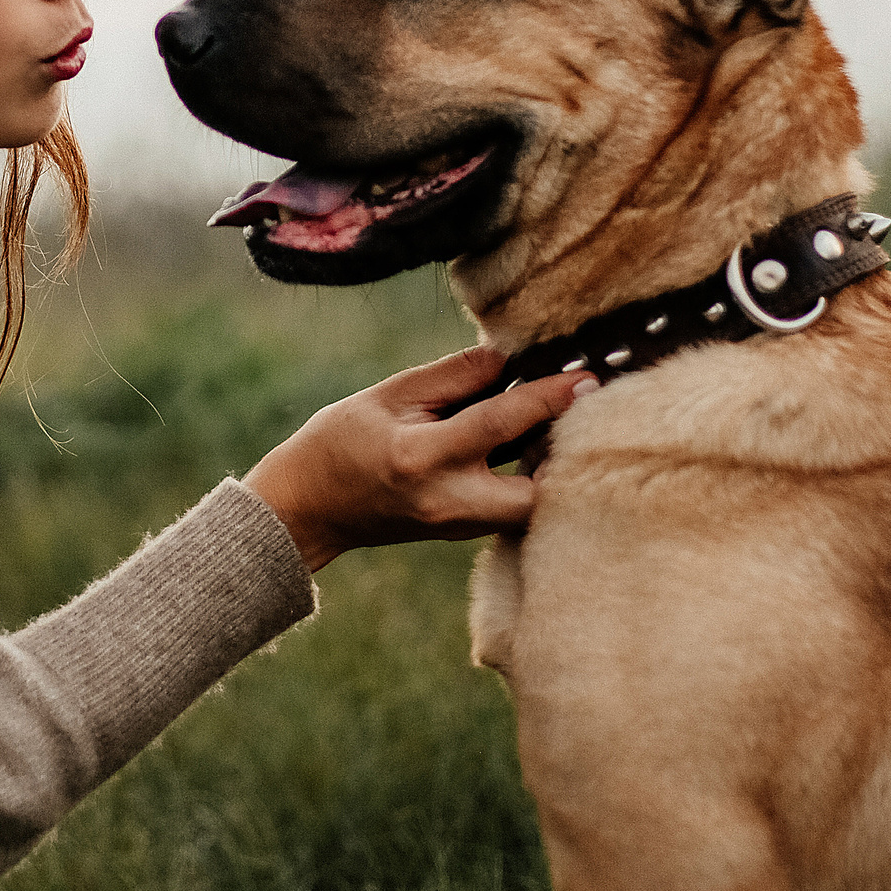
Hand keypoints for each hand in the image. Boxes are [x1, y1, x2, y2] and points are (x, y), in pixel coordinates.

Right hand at [244, 348, 596, 571]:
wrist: (305, 511)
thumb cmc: (338, 444)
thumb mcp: (386, 396)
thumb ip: (450, 377)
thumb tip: (506, 357)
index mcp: (422, 458)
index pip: (499, 424)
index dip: (546, 397)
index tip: (584, 378)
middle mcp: (448, 500)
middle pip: (536, 490)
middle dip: (563, 453)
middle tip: (576, 412)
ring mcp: (457, 526)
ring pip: (530, 505)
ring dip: (547, 466)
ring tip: (554, 425)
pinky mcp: (461, 534)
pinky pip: (512, 509)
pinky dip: (526, 479)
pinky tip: (526, 448)